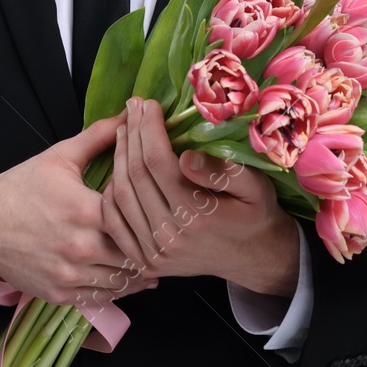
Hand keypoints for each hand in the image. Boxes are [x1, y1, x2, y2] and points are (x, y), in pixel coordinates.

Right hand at [0, 109, 159, 307]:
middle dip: (148, 246)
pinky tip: (126, 278)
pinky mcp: (59, 293)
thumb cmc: (21, 187)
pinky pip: (100, 298)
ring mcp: (70, 273)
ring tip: (151, 259)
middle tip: (164, 239)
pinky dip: (115, 289)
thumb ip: (98, 137)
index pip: (136, 217)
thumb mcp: (59, 157)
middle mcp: (80, 246)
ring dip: (137, 271)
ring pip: (121, 280)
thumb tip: (129, 115)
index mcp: (85, 209)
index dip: (151, 214)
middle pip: (134, 253)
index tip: (160, 209)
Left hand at [102, 97, 301, 296]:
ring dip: (118, 158)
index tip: (149, 104)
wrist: (255, 258)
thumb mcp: (256, 187)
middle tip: (133, 108)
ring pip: (121, 196)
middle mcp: (171, 237)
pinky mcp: (145, 262)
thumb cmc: (256, 214)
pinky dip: (110, 193)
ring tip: (124, 131)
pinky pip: (115, 222)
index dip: (149, 128)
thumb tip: (187, 156)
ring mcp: (155, 253)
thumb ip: (225, 171)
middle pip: (136, 175)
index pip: (158, 161)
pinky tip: (117, 169)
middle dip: (131, 134)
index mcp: (198, 216)